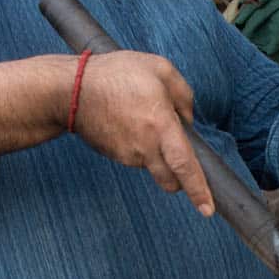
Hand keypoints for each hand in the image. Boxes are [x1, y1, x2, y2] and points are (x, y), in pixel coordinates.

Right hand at [70, 51, 212, 215]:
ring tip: (143, 118)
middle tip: (179, 156)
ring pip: (153, 165)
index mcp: (161, 126)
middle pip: (170, 179)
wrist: (71, 91)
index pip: (184, 166)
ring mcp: (128, 155)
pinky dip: (140, 146)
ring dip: (157, 153)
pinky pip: (137, 156)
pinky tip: (130, 122)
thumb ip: (183, 95)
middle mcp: (145, 147)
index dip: (198, 189)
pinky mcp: (115, 155)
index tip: (207, 210)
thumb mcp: (159, 68)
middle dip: (180, 177)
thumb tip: (188, 120)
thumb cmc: (116, 74)